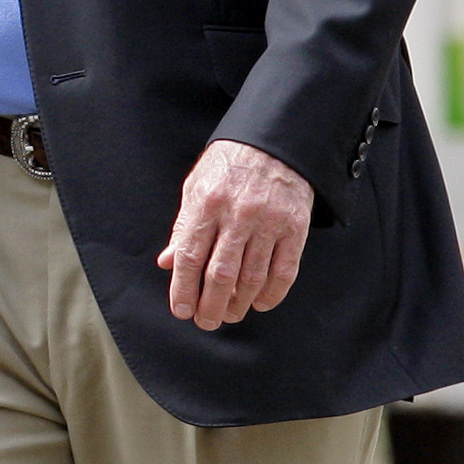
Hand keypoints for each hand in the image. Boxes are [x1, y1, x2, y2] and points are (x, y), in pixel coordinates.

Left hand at [158, 138, 313, 328]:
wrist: (274, 142)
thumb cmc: (228, 166)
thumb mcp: (196, 188)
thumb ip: (183, 226)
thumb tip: (168, 262)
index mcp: (206, 204)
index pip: (189, 257)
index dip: (183, 289)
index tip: (181, 310)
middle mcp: (237, 214)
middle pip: (220, 274)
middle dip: (210, 305)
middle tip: (206, 322)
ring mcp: (269, 221)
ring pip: (252, 276)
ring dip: (239, 303)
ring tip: (230, 315)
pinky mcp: (295, 227)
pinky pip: (285, 269)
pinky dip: (273, 292)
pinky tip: (260, 303)